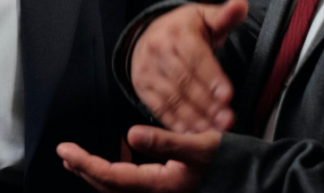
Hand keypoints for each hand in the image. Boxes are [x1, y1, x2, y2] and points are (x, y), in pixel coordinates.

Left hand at [57, 126, 219, 192]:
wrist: (258, 180)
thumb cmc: (231, 163)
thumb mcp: (199, 146)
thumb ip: (165, 142)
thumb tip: (131, 135)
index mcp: (161, 185)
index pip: (110, 177)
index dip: (85, 164)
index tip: (65, 150)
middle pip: (110, 187)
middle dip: (85, 170)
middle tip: (66, 154)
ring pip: (120, 190)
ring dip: (97, 175)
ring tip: (80, 160)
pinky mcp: (169, 190)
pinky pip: (133, 187)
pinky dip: (115, 178)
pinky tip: (113, 167)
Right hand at [130, 0, 247, 132]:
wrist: (148, 34)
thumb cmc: (186, 29)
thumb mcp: (205, 17)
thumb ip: (225, 15)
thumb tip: (241, 4)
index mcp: (177, 32)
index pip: (196, 57)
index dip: (211, 77)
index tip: (228, 95)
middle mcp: (157, 50)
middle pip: (184, 81)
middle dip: (206, 103)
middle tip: (227, 120)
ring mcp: (147, 70)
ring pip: (172, 97)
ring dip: (193, 117)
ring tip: (213, 131)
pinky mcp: (142, 87)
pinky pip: (158, 108)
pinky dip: (175, 123)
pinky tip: (192, 134)